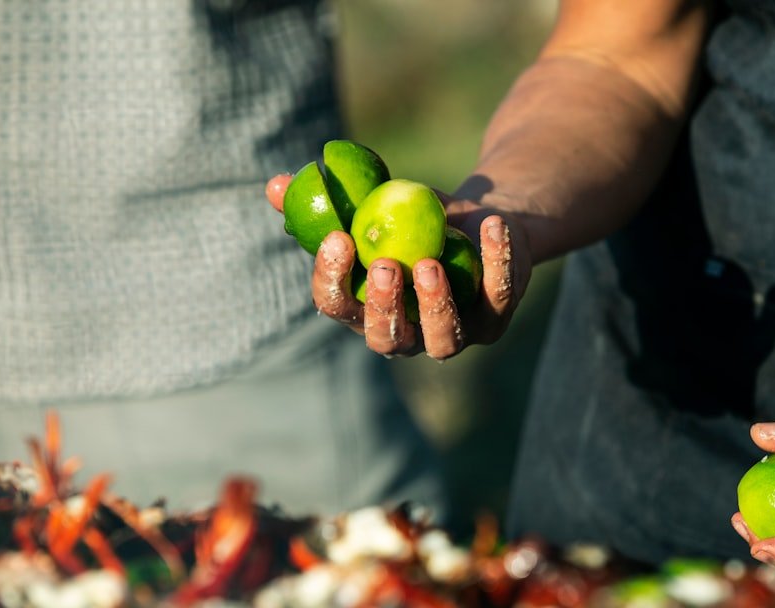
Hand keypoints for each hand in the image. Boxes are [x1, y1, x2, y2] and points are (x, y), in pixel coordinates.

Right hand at [265, 175, 531, 359]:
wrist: (481, 221)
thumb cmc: (414, 218)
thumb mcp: (371, 203)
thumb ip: (326, 201)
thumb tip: (276, 184)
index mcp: (364, 310)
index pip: (337, 306)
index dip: (331, 279)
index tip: (337, 239)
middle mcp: (406, 335)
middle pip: (388, 338)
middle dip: (384, 306)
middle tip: (384, 266)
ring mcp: (453, 334)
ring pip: (443, 338)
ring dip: (435, 303)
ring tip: (429, 263)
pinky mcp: (496, 319)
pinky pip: (497, 295)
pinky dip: (495, 260)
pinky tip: (491, 225)